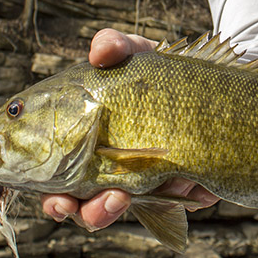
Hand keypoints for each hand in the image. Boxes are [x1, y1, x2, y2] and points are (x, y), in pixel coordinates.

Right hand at [41, 30, 217, 226]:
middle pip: (76, 201)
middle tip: (68, 203)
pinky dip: (166, 205)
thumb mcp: (135, 52)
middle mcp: (106, 167)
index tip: (54, 194)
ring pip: (111, 211)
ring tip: (118, 197)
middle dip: (69, 208)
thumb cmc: (160, 71)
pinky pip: (167, 209)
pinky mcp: (179, 191)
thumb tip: (101, 51)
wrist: (213, 86)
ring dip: (104, 212)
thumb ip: (115, 45)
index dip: (43, 188)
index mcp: (83, 140)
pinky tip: (173, 190)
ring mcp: (141, 182)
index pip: (53, 172)